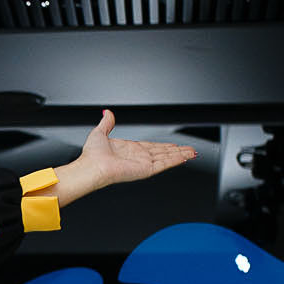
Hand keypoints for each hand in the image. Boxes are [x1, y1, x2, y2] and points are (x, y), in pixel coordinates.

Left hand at [56, 111, 196, 204]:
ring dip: (180, 155)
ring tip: (192, 153)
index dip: (165, 146)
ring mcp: (142, 164)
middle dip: (177, 151)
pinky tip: (184, 158)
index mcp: (129, 149)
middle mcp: (138, 157)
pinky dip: (174, 160)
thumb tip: (107, 113)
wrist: (91, 167)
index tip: (175, 145)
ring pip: (166, 158)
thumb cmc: (92, 155)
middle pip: (163, 153)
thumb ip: (107, 123)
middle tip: (190, 150)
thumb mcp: (100, 133)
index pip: (152, 147)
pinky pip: (163, 164)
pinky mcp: (145, 170)